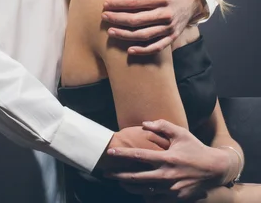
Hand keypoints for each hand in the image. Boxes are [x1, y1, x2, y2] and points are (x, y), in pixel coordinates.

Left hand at [102, 0, 202, 53]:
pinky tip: (129, 50)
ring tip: (110, 31)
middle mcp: (166, 14)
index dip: (118, 4)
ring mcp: (169, 27)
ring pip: (143, 35)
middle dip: (117, 19)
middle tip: (104, 17)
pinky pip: (156, 47)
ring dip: (125, 35)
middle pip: (137, 20)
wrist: (190, 1)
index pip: (135, 3)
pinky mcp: (172, 37)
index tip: (105, 4)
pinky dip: (143, 50)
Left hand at [105, 119, 230, 200]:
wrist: (214, 169)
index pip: (140, 156)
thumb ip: (162, 126)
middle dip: (120, 176)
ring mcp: (171, 189)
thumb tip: (145, 124)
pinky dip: (145, 194)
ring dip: (130, 186)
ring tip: (119, 181)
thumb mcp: (181, 133)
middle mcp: (167, 175)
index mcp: (167, 158)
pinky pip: (156, 198)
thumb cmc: (195, 148)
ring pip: (144, 190)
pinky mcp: (176, 198)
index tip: (111, 152)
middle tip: (107, 173)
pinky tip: (138, 190)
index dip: (123, 154)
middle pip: (137, 178)